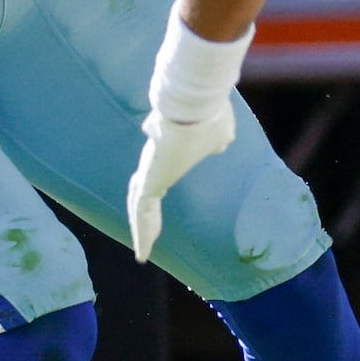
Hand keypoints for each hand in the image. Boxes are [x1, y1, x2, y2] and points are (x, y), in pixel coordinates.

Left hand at [127, 100, 232, 265]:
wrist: (196, 108)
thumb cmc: (209, 115)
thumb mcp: (219, 132)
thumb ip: (216, 139)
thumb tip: (220, 143)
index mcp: (169, 150)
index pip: (157, 174)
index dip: (157, 191)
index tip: (158, 201)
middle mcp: (155, 161)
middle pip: (144, 193)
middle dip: (146, 215)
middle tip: (148, 234)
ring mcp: (149, 171)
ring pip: (140, 206)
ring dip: (143, 229)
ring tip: (143, 252)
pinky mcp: (148, 181)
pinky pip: (141, 213)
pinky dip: (142, 233)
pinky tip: (142, 252)